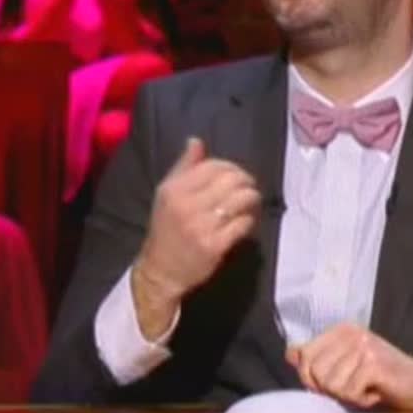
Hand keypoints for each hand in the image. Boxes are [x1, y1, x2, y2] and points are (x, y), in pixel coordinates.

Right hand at [134, 137, 260, 301]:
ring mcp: (202, 226)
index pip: (214, 166)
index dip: (231, 168)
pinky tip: (245, 222)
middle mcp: (187, 205)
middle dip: (246, 182)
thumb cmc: (165, 229)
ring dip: (252, 200)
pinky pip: (243, 224)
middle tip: (247, 189)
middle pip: (232, 180)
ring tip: (250, 204)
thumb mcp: (166, 194)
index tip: (235, 176)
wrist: (160, 271)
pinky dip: (249, 220)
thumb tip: (196, 141)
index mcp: (175, 189)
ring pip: (242, 200)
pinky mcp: (215, 246)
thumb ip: (184, 167)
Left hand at [286, 324, 412, 409]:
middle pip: (315, 373)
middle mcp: (351, 333)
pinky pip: (349, 392)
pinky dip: (362, 399)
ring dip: (349, 395)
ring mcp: (363, 346)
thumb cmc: (381, 377)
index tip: (335, 383)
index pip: (305, 357)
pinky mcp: (374, 363)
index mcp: (341, 330)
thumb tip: (290, 353)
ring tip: (367, 387)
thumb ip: (318, 357)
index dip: (313, 379)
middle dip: (332, 389)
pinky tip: (375, 391)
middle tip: (355, 386)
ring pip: (331, 385)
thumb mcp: (345, 364)